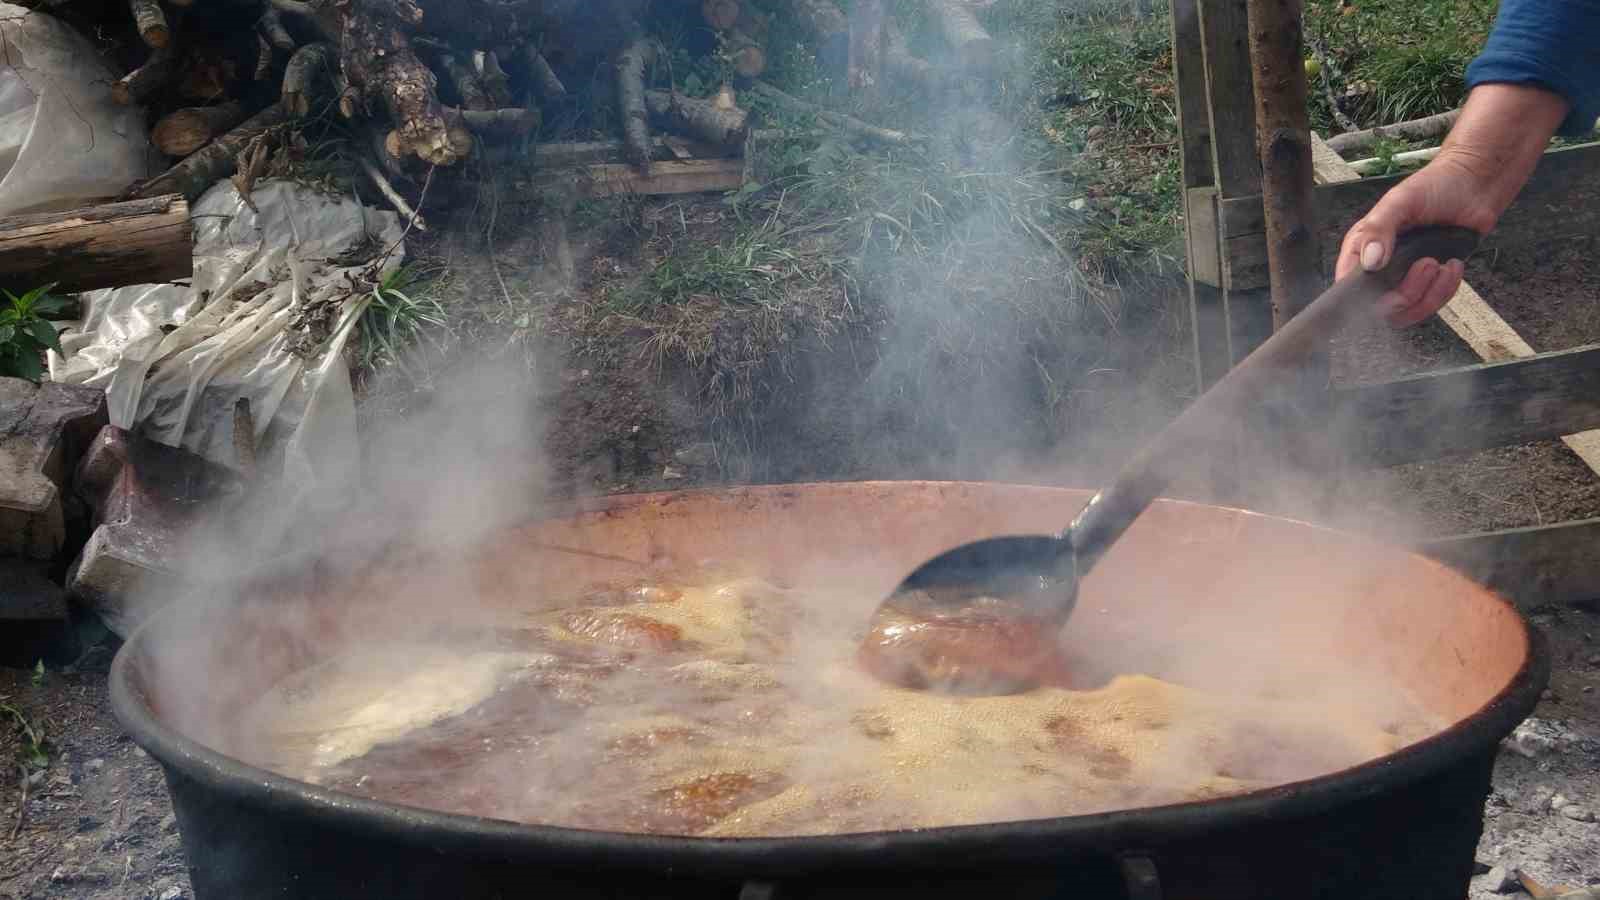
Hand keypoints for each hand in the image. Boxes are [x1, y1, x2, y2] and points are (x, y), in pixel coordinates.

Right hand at [1334, 154, 1495, 326]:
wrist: (1476, 184)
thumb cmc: (1436, 185)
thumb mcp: (1399, 201)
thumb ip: (1378, 230)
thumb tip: (1369, 262)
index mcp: (1364, 247)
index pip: (1348, 284)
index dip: (1362, 296)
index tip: (1384, 289)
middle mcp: (1382, 266)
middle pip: (1381, 306)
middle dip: (1407, 293)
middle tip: (1426, 265)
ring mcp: (1407, 276)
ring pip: (1408, 310)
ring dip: (1430, 292)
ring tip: (1440, 263)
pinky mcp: (1432, 282)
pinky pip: (1433, 304)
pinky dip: (1446, 289)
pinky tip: (1452, 266)